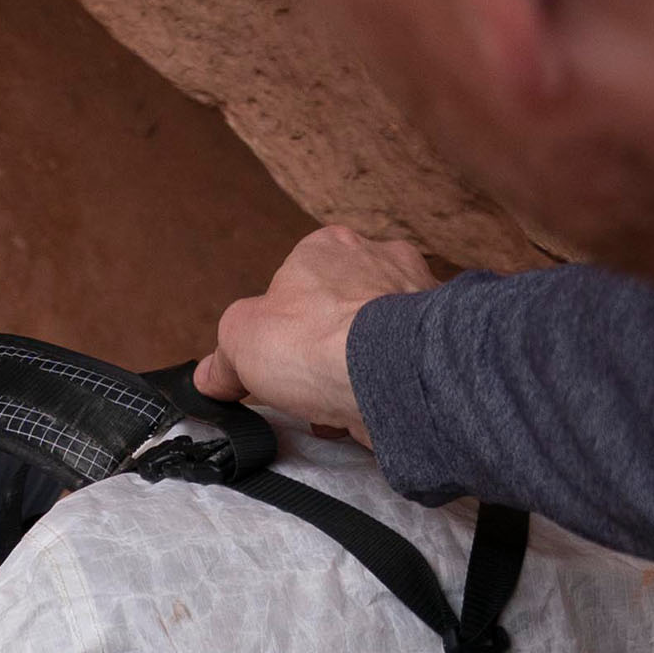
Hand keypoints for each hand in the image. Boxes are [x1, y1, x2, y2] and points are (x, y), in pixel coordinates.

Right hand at [192, 226, 438, 442]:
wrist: (390, 375)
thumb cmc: (317, 342)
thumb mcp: (240, 340)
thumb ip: (225, 356)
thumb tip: (212, 374)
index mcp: (328, 245)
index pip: (298, 284)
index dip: (281, 330)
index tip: (276, 363)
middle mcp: (380, 260)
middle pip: (341, 313)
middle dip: (324, 352)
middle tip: (309, 386)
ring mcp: (418, 298)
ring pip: (377, 340)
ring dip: (357, 372)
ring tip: (341, 403)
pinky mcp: (440, 340)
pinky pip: (407, 365)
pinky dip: (389, 386)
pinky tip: (372, 407)